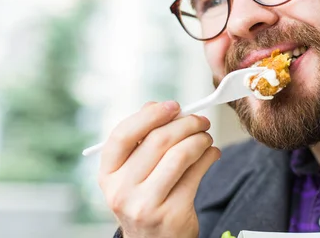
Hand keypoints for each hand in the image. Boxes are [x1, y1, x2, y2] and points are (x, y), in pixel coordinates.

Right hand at [98, 101, 220, 237]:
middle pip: (158, 140)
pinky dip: (209, 156)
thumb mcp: (132, 175)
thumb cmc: (146, 199)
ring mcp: (146, 205)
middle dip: (186, 123)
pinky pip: (196, 173)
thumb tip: (159, 107)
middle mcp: (122, 191)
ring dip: (200, 139)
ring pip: (180, 155)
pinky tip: (211, 153)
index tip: (174, 106)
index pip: (123, 135)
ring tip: (206, 138)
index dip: (150, 115)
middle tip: (200, 121)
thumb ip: (141, 142)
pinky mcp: (172, 214)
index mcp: (108, 174)